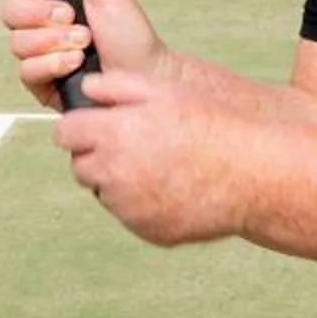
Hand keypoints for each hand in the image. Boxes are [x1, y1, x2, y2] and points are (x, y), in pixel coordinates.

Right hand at [0, 0, 164, 109]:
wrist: (143, 79)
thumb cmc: (132, 39)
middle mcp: (43, 25)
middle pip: (10, 11)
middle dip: (40, 14)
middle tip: (71, 17)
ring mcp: (40, 53)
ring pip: (17, 42)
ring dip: (53, 42)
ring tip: (83, 44)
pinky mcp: (41, 81)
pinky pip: (26, 71)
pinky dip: (52, 65)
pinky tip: (74, 64)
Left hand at [49, 63, 258, 246]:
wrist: (252, 174)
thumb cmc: (211, 126)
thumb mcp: (165, 91)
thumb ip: (117, 86)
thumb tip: (88, 89)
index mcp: (112, 135)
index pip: (65, 134)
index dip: (80, 127)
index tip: (95, 126)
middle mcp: (114, 175)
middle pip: (81, 167)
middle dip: (98, 155)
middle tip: (132, 145)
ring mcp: (130, 209)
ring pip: (107, 194)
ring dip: (120, 182)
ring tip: (160, 165)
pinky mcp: (148, 231)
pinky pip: (132, 216)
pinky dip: (144, 205)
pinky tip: (173, 188)